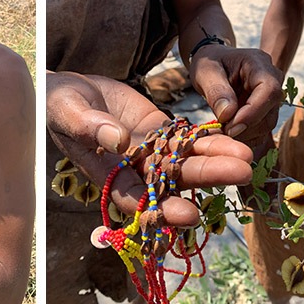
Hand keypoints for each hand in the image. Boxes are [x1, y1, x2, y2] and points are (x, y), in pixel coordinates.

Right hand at [47, 71, 252, 226]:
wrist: (66, 88)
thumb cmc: (56, 103)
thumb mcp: (66, 110)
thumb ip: (88, 126)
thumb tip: (117, 141)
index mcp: (105, 173)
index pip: (136, 199)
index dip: (161, 211)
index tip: (189, 215)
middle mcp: (131, 169)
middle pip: (172, 180)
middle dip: (206, 178)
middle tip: (241, 174)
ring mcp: (147, 150)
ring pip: (185, 160)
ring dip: (215, 160)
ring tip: (247, 157)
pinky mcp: (157, 130)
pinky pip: (185, 138)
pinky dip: (208, 140)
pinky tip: (233, 138)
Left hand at [189, 44, 283, 147]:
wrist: (214, 64)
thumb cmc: (210, 63)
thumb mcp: (205, 71)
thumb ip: (216, 90)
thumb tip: (228, 114)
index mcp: (259, 64)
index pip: (268, 90)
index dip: (253, 111)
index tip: (231, 126)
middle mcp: (272, 80)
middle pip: (270, 110)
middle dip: (246, 127)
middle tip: (221, 131)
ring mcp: (270, 96)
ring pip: (267, 123)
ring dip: (245, 134)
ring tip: (221, 131)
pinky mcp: (265, 110)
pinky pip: (261, 129)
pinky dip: (245, 136)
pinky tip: (228, 134)